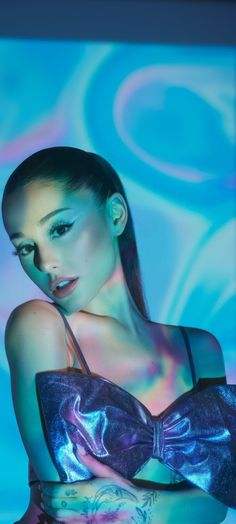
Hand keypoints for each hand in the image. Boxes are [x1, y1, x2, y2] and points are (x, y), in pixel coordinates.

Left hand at [40, 446, 158, 522]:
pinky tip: (60, 515)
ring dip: (51, 510)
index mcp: (86, 491)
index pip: (59, 492)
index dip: (48, 489)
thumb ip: (90, 461)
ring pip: (60, 518)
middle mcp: (83, 507)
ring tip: (48, 503)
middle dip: (47, 499)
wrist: (137, 510)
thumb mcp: (108, 472)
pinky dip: (60, 520)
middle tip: (43, 492)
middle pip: (56, 506)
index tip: (44, 484)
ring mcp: (85, 520)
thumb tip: (77, 446)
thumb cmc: (123, 489)